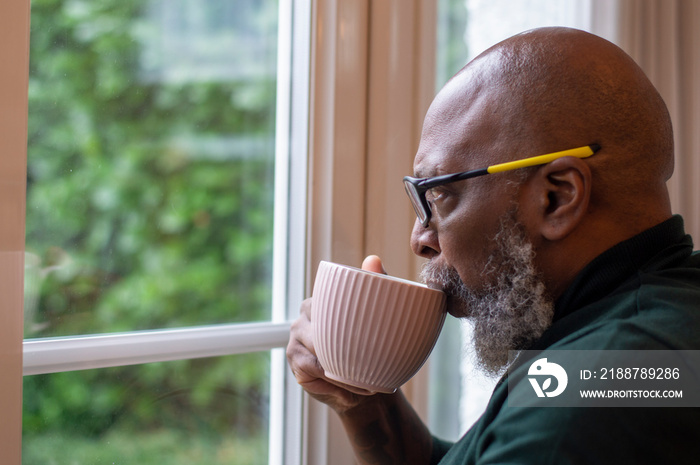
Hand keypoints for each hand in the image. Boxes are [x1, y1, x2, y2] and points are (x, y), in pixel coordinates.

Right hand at [286, 255, 385, 412]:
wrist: (364, 386)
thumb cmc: (370, 347)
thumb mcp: (376, 315)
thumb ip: (374, 285)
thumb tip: (373, 260)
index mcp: (320, 301)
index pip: (328, 304)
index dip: (352, 325)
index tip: (376, 339)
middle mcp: (303, 318)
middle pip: (321, 331)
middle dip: (349, 352)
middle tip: (376, 365)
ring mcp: (295, 341)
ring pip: (319, 353)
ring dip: (344, 371)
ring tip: (367, 383)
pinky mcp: (295, 364)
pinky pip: (315, 372)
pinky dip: (335, 383)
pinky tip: (349, 390)